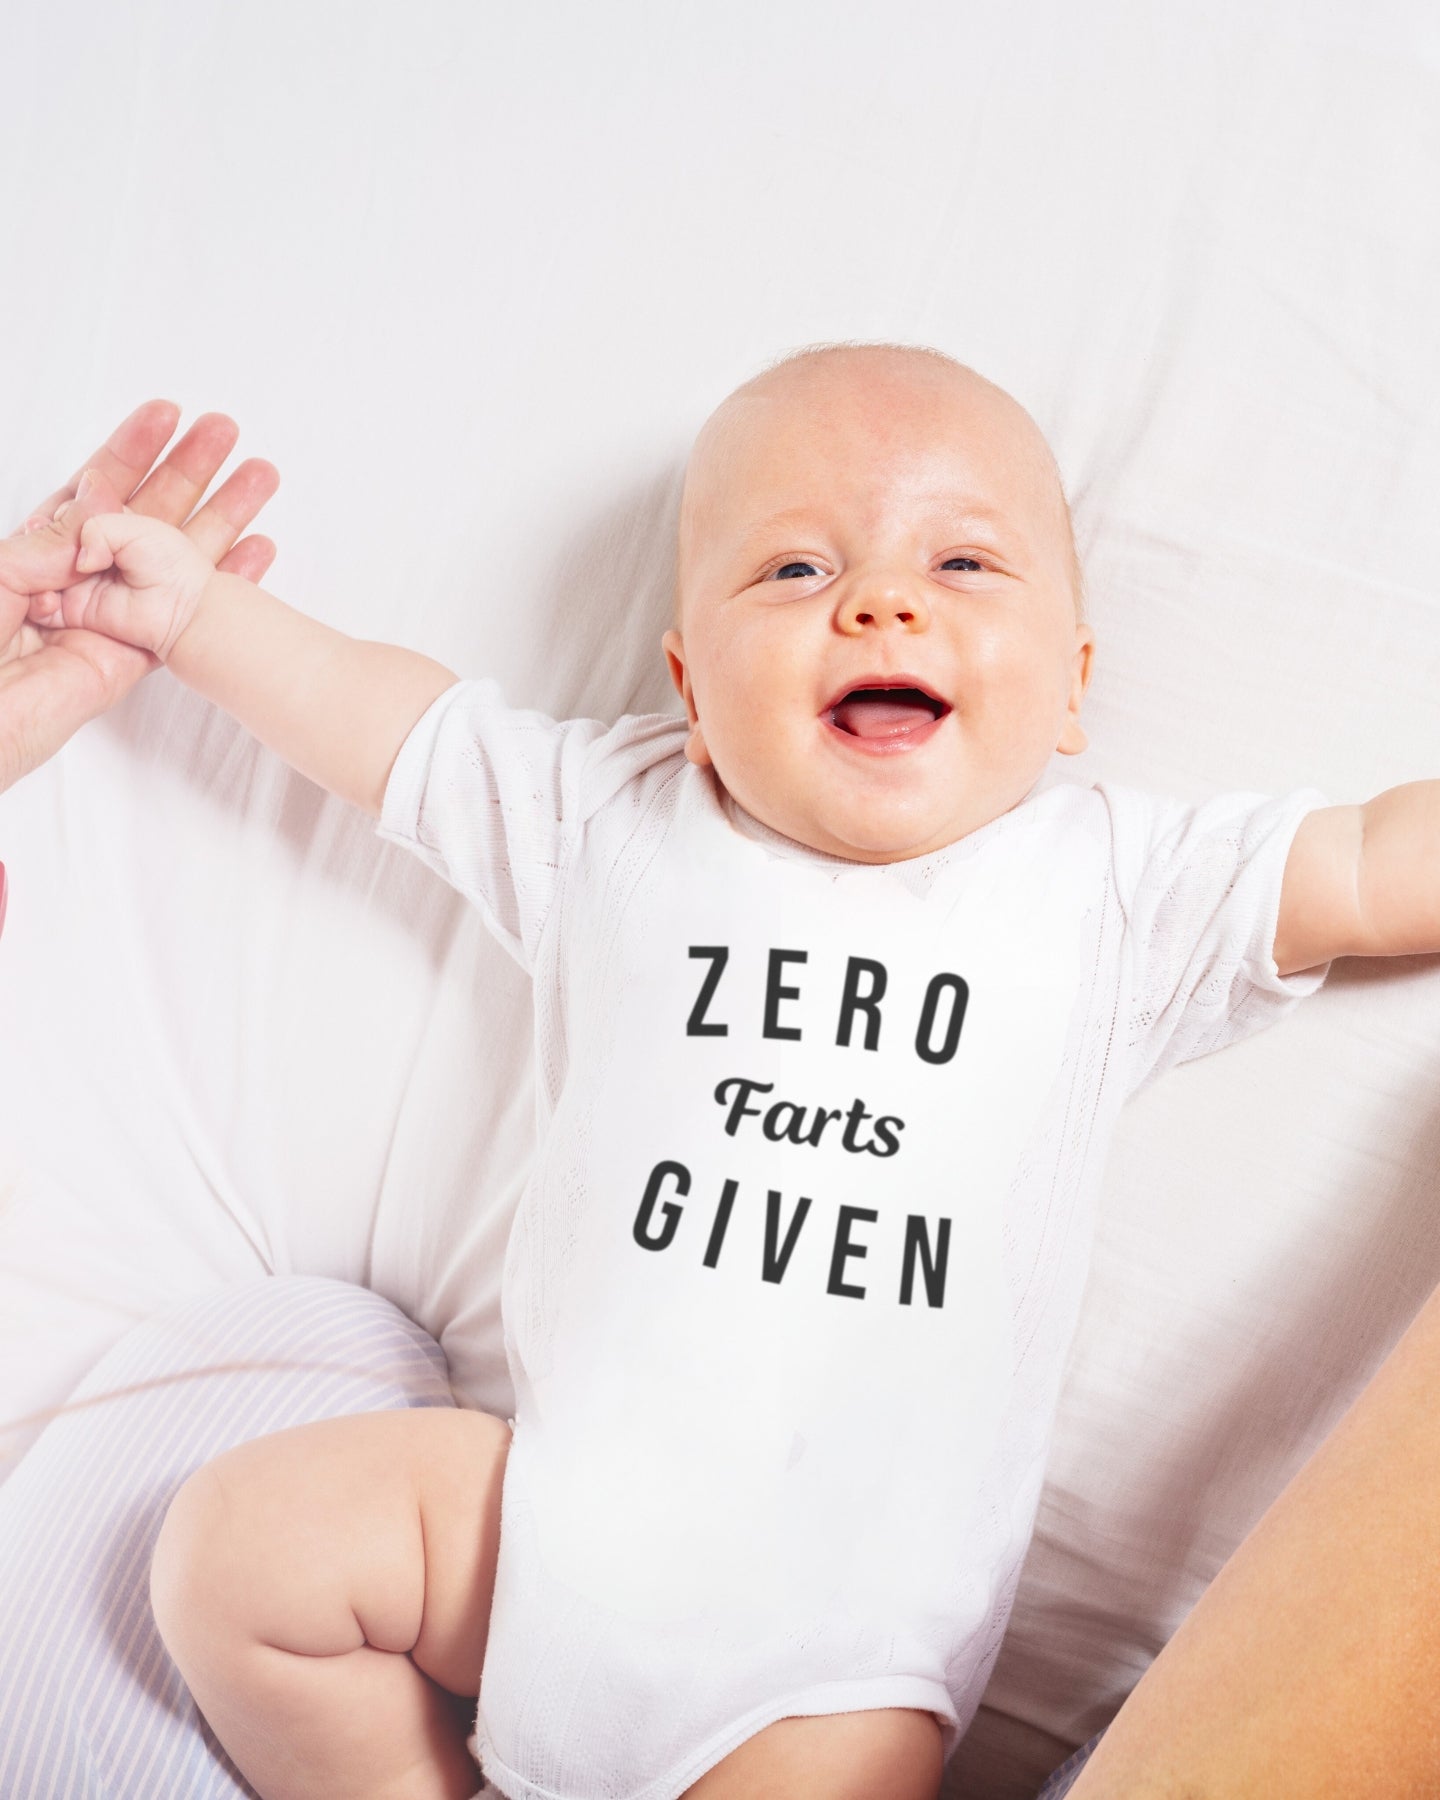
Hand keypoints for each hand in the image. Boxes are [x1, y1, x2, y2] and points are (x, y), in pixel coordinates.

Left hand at [0, 400, 279, 794]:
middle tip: (223, 434)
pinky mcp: (131, 659)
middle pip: (144, 513)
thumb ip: (50, 540)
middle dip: (187, 471)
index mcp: (33, 552)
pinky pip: (187, 613)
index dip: (131, 452)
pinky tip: (257, 551)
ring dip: (220, 515)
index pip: (92, 490)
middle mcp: (77, 579)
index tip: (166, 417)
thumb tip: (100, 501)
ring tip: (258, 476)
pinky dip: (227, 581)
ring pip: (176, 556)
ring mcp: (109, 618)